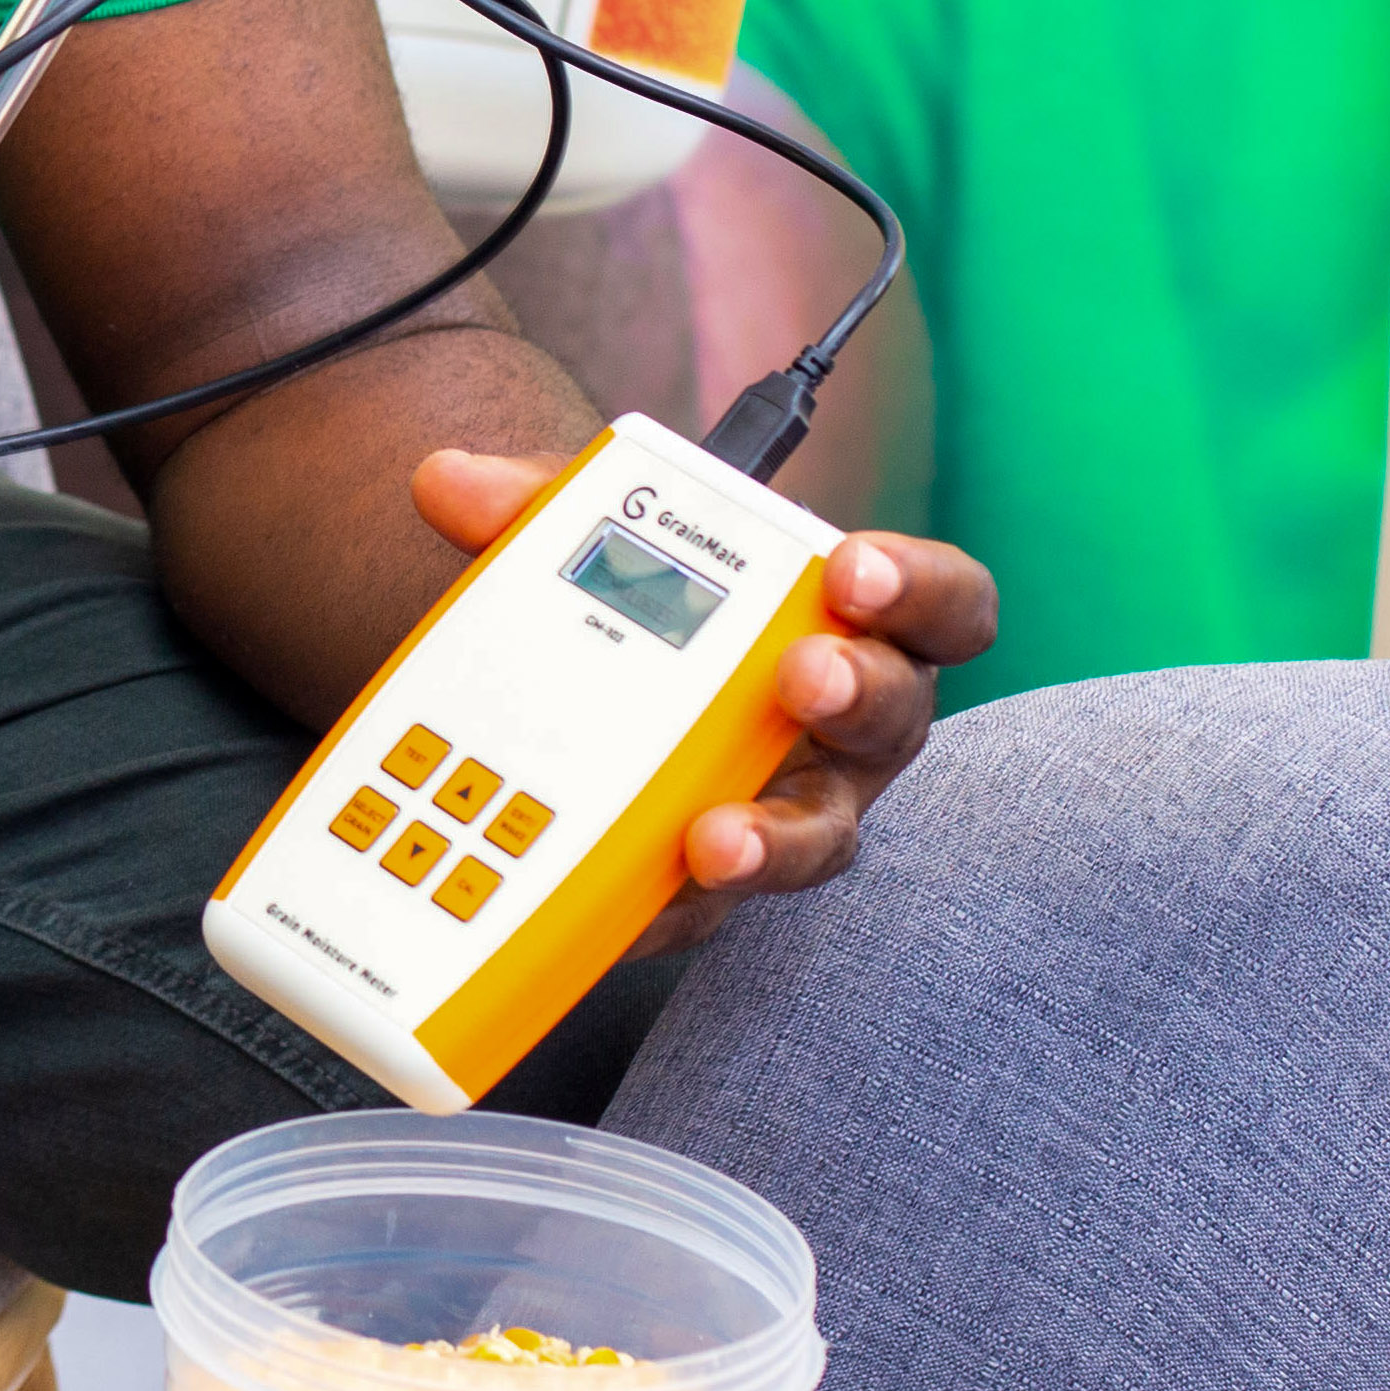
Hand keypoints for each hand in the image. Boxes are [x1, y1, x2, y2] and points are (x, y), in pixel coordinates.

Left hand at [408, 449, 999, 953]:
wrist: (581, 700)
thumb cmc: (635, 610)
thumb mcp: (589, 545)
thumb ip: (535, 507)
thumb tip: (450, 482)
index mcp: (849, 624)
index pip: (939, 602)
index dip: (918, 585)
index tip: (854, 567)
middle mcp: (842, 728)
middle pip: (894, 718)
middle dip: (855, 692)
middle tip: (801, 675)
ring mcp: (787, 813)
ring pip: (818, 837)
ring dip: (772, 837)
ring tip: (714, 838)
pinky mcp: (712, 889)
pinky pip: (702, 908)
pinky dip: (656, 904)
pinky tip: (614, 901)